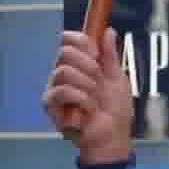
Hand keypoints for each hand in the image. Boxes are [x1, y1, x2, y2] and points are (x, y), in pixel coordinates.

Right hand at [42, 28, 133, 163]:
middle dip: (87, 64)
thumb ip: (111, 56)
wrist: (113, 136)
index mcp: (80, 64)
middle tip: (99, 79)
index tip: (96, 52)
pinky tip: (89, 109)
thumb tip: (108, 31)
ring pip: (64, 71)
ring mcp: (56, 87)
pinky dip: (81, 99)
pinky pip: (61, 90)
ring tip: (96, 98)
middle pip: (64, 52)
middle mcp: (64, 73)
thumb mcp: (118, 79)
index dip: (81, 41)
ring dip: (87, 85)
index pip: (69, 40)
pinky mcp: (50, 104)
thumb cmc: (115, 111)